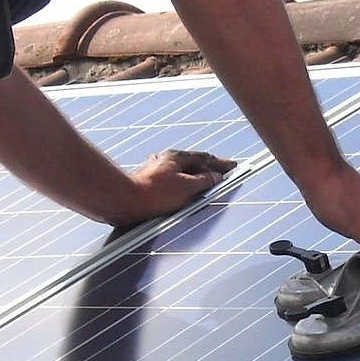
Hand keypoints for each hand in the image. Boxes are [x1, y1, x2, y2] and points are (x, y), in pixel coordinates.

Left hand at [113, 149, 235, 226]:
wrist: (126, 203)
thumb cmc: (154, 194)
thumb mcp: (186, 187)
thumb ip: (204, 180)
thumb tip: (215, 177)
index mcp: (176, 157)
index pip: (204, 158)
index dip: (220, 163)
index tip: (233, 166)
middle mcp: (165, 160)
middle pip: (193, 163)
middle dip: (210, 169)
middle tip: (224, 174)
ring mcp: (156, 171)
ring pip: (182, 172)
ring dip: (197, 178)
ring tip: (209, 184)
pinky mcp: (149, 184)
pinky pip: (173, 182)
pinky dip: (185, 185)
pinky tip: (186, 193)